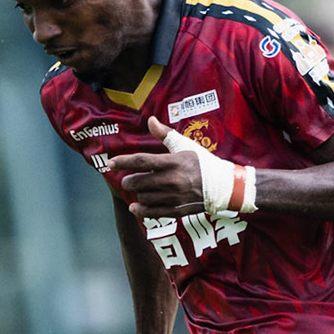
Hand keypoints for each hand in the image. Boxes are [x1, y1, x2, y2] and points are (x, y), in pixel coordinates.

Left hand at [110, 117, 257, 219]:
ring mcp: (174, 197)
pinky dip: (141, 211)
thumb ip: (165, 134)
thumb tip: (150, 120)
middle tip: (126, 180)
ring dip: (137, 194)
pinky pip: (153, 213)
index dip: (123, 162)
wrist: (223, 186)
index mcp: (172, 162)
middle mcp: (172, 180)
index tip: (110, 163)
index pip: (141, 161)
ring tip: (139, 190)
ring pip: (144, 197)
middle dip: (128, 181)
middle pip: (138, 182)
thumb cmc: (202, 163)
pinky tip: (135, 207)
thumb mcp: (185, 145)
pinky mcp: (177, 210)